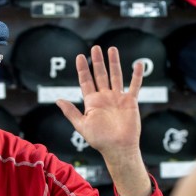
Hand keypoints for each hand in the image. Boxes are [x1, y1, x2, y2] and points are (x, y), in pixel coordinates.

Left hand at [56, 45, 143, 162]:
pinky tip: (138, 64)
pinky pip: (134, 85)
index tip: (80, 56)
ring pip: (116, 76)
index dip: (83, 69)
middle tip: (95, 48)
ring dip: (114, 63)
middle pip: (100, 75)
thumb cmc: (100, 140)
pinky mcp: (130, 102)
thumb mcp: (82, 125)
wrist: (118, 148)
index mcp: (92, 102)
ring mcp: (118, 98)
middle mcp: (105, 98)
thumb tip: (58, 100)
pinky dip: (136, 75)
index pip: (86, 81)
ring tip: (111, 49)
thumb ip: (71, 112)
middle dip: (98, 61)